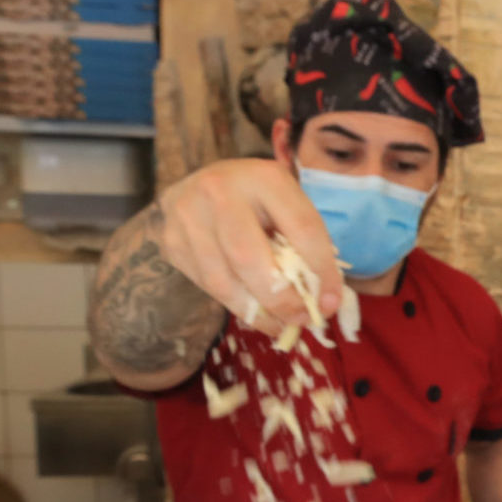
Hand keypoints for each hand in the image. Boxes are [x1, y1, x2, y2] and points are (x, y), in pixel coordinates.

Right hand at [155, 158, 344, 335]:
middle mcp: (220, 191)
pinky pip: (207, 286)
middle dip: (281, 299)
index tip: (331, 302)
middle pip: (248, 257)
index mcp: (264, 177)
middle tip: (302, 320)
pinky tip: (257, 313)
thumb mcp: (286, 204)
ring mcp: (188, 216)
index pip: (301, 227)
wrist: (198, 184)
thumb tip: (323, 300)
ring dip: (258, 311)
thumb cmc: (258, 200)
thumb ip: (304, 242)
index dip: (321, 270)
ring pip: (223, 280)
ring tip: (282, 324)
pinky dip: (237, 306)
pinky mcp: (171, 241)